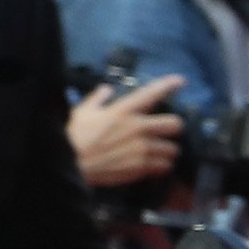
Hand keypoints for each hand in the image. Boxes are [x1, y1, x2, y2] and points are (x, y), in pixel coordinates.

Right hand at [66, 74, 188, 189]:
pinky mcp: (141, 167)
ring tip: (159, 152)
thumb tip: (106, 89)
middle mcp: (137, 128)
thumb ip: (98, 99)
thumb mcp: (83, 112)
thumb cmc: (73, 136)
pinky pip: (164, 167)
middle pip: (175, 124)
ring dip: (167, 150)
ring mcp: (141, 148)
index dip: (168, 85)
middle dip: (172, 128)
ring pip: (173, 149)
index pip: (151, 94)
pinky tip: (154, 165)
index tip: (180, 81)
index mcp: (123, 111)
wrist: (68, 164)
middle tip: (165, 131)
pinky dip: (161, 166)